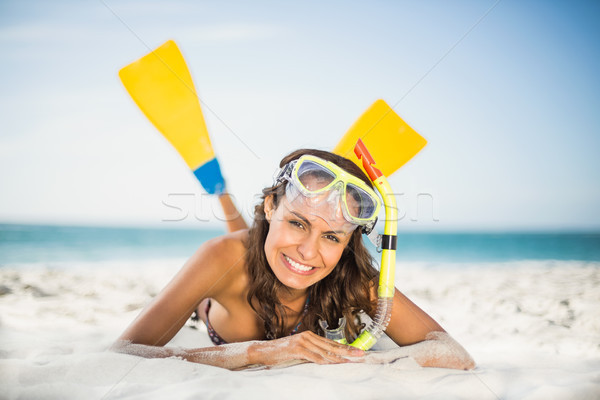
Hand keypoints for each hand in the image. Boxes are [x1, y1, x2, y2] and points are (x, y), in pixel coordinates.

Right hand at [247, 331, 364, 367]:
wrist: (263, 351)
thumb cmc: (281, 353)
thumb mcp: (299, 351)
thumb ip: (311, 353)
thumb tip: (325, 360)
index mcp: (309, 335)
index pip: (331, 343)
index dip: (345, 348)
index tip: (356, 352)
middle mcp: (308, 336)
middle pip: (332, 345)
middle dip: (347, 350)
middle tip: (361, 354)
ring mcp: (303, 341)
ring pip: (325, 352)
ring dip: (339, 357)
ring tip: (351, 360)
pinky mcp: (298, 348)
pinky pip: (314, 356)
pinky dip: (325, 361)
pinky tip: (333, 363)